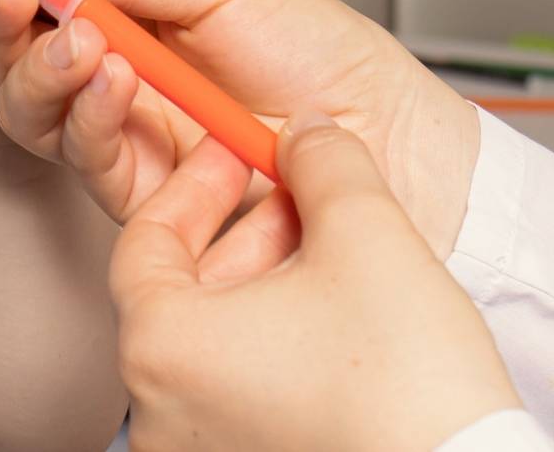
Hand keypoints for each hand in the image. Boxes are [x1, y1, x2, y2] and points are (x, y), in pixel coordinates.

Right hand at [0, 0, 480, 257]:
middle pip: (6, 48)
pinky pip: (83, 157)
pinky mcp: (137, 197)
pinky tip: (113, 77)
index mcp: (120, 13)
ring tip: (75, 31)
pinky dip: (88, 112)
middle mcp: (105, 73)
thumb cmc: (324, 55)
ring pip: (27, 107)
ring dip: (36, 63)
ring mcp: (116, 135)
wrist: (393, 137)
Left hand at [110, 117, 519, 451]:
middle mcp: (159, 412)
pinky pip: (236, 394)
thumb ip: (323, 162)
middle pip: (179, 292)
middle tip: (296, 201)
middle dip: (242, 233)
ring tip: (331, 258)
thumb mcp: (366, 234)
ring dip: (262, 288)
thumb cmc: (409, 388)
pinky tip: (333, 323)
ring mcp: (198, 451)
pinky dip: (269, 349)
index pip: (145, 238)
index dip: (197, 185)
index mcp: (160, 348)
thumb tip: (307, 133)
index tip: (236, 156)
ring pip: (212, 344)